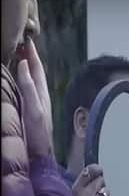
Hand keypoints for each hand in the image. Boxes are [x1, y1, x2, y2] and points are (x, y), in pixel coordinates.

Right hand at [16, 38, 52, 158]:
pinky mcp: (32, 110)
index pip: (37, 69)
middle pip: (36, 73)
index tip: (27, 40)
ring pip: (32, 81)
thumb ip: (29, 87)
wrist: (41, 154)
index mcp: (42, 93)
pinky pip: (28, 90)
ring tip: (20, 57)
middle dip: (30, 58)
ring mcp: (37, 104)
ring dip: (26, 68)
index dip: (32, 54)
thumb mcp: (34, 109)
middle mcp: (41, 97)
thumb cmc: (39, 134)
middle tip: (21, 44)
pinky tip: (19, 81)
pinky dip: (23, 81)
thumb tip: (24, 64)